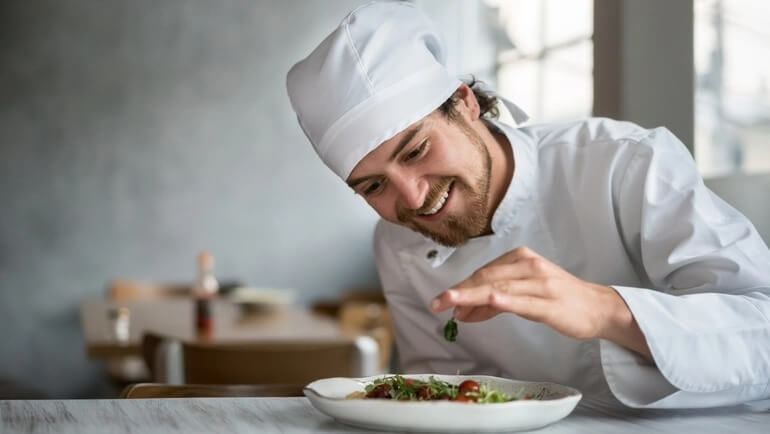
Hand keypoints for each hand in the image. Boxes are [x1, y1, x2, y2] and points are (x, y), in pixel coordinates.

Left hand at [430, 246, 650, 356]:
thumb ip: (492, 301)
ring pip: (500, 289)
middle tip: (437, 303)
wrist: (596, 307)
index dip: (461, 287)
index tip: (441, 300)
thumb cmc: (557, 299)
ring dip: (473, 296)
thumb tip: (462, 309)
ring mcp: (541, 284)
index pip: (483, 273)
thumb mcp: (522, 295)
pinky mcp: (551, 303)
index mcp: (520, 258)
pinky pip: (524, 301)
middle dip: (459, 291)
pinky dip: (506, 300)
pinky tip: (490, 300)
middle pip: (487, 278)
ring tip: (452, 303)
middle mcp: (529, 266)